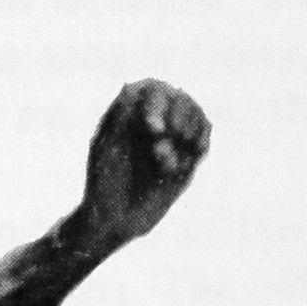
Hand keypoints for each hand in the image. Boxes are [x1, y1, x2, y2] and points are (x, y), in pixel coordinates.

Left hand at [79, 80, 210, 246]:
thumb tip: (129, 85)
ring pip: (196, 113)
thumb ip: (117, 120)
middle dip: (177, 118)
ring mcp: (172, 136)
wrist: (115, 219)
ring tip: (165, 165)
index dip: (157, 104)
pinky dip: (199, 145)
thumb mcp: (104, 151)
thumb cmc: (102, 184)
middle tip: (161, 149)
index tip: (154, 131)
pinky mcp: (187, 156)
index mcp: (130, 112)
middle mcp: (154, 119)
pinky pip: (203, 138)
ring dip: (187, 135)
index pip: (152, 89)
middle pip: (179, 96)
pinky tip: (180, 164)